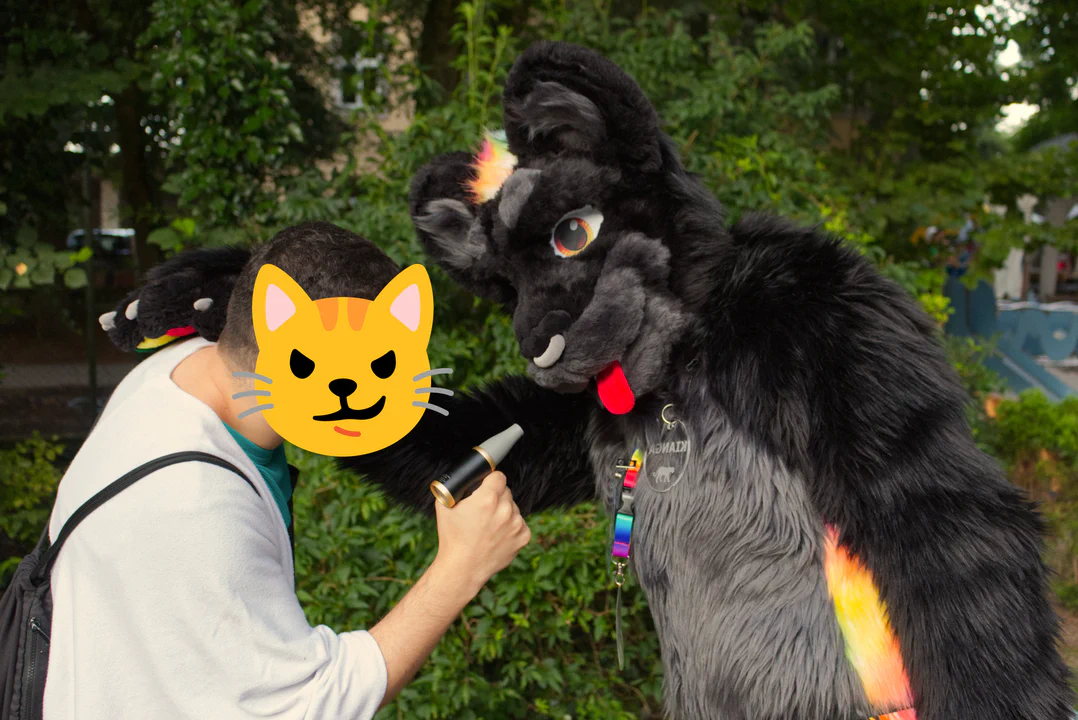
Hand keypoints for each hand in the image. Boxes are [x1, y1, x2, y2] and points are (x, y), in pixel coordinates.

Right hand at [432, 471, 530, 595]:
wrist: (463, 568)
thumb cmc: (452, 538)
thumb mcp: (444, 506)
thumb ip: (455, 488)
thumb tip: (463, 479)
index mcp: (488, 498)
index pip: (498, 476)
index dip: (491, 481)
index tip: (487, 487)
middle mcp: (505, 509)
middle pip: (506, 492)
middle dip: (496, 497)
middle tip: (483, 511)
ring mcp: (516, 524)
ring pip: (513, 507)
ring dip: (504, 512)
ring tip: (489, 526)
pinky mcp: (523, 537)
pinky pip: (520, 523)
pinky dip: (511, 527)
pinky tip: (497, 535)